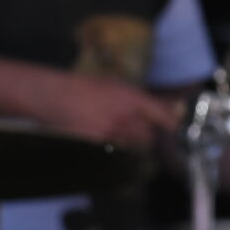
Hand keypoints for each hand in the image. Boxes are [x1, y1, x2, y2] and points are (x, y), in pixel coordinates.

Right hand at [38, 71, 183, 149]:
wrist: (56, 97)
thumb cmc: (84, 85)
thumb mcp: (114, 83)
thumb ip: (134, 96)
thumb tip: (151, 106)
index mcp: (132, 98)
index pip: (163, 115)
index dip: (171, 123)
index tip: (173, 126)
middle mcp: (126, 118)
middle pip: (149, 136)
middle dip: (149, 133)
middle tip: (144, 127)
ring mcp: (113, 133)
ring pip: (134, 143)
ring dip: (134, 139)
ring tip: (124, 130)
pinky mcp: (100, 143)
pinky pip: (117, 146)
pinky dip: (118, 142)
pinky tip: (107, 133)